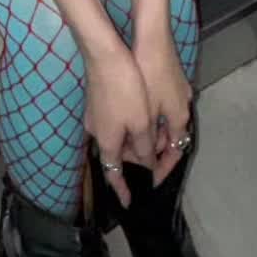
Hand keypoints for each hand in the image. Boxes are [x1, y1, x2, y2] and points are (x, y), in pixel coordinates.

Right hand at [82, 43, 156, 211]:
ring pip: (120, 137)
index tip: (128, 203)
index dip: (122, 191)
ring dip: (139, 140)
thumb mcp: (142, 122)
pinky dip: (132, 126)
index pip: (114, 175)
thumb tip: (146, 166)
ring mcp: (96, 115)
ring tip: (160, 135)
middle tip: (160, 158)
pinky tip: (145, 116)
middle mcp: (98, 131)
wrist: (104, 53)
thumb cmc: (126, 88)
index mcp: (107, 141)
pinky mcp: (98, 100)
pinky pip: (117, 123)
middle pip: (119, 155)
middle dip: (139, 159)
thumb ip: (145, 147)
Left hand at [130, 27, 194, 187]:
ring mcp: (179, 90)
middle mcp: (184, 105)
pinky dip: (151, 117)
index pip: (175, 153)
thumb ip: (146, 140)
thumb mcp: (143, 114)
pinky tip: (133, 114)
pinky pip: (163, 107)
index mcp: (179, 117)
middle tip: (134, 161)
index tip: (150, 182)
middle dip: (155, 151)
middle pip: (171, 137)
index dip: (162, 170)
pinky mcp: (171, 77)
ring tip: (129, 142)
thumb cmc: (146, 75)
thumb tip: (144, 160)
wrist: (151, 37)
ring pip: (166, 121)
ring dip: (151, 133)